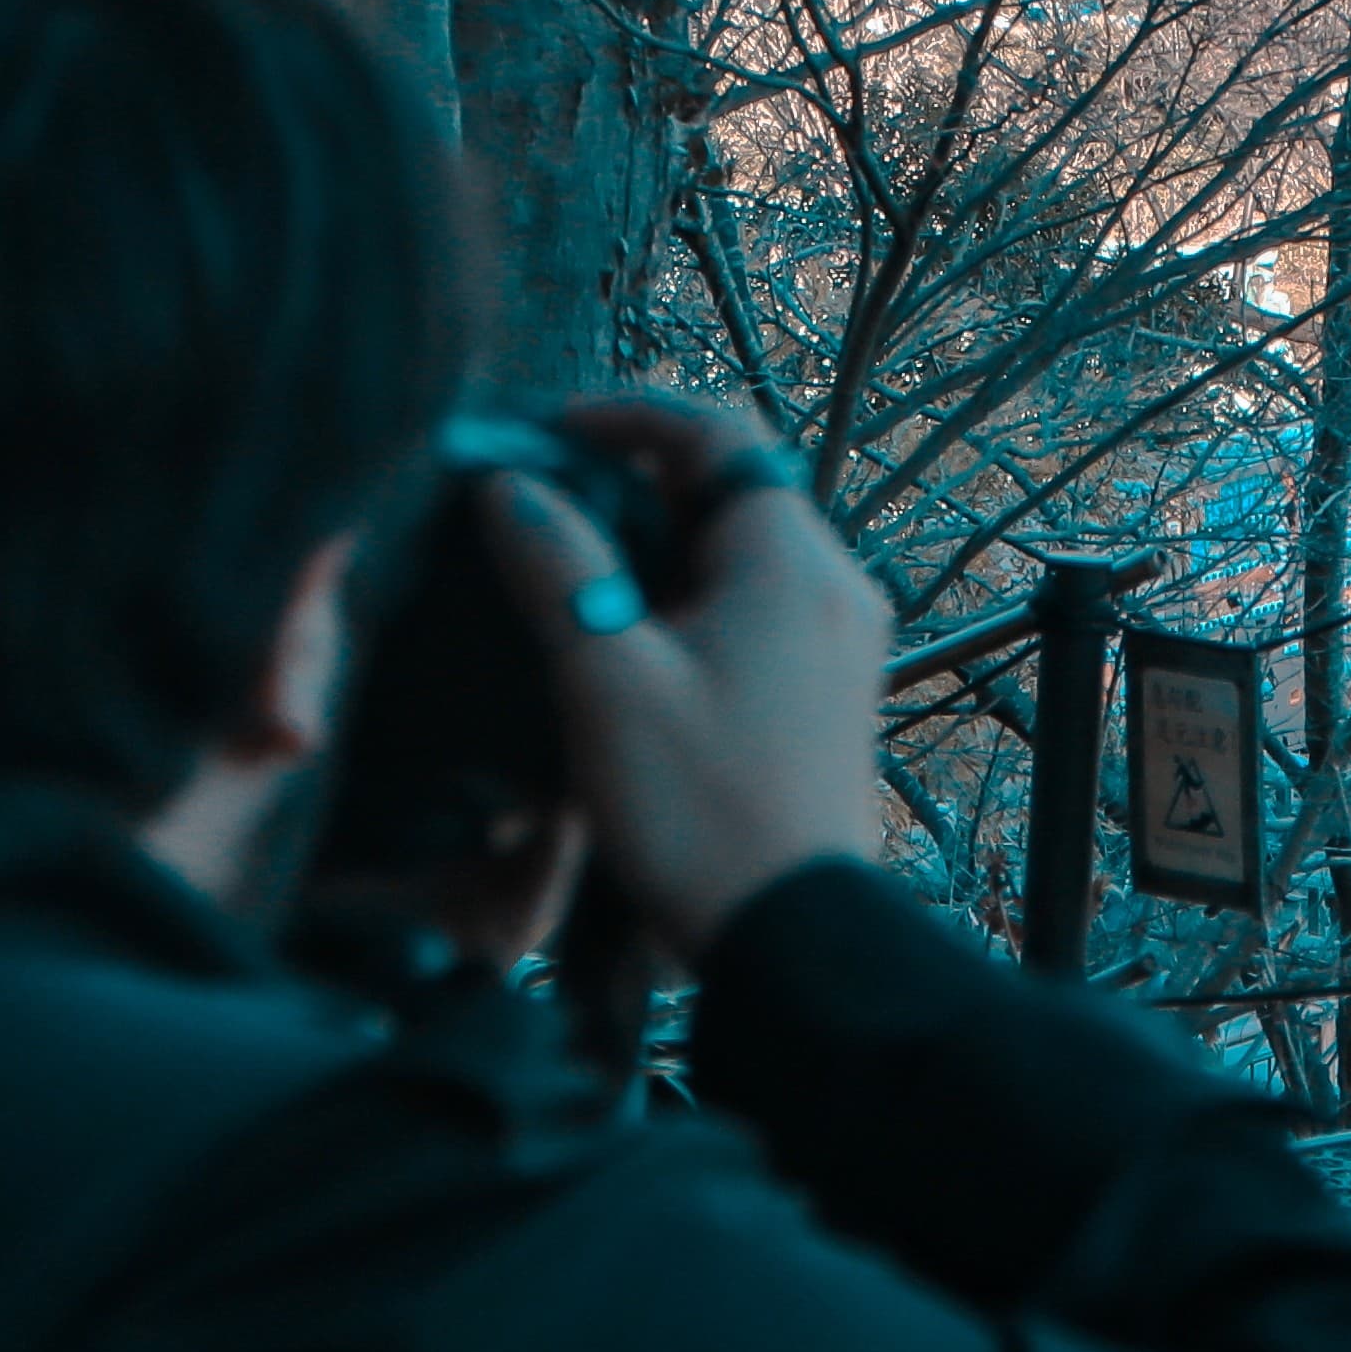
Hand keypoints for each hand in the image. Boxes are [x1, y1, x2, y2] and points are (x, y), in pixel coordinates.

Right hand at [479, 391, 892, 957]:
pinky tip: (622, 640)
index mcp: (791, 563)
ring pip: (737, 548)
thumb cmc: (701, 811)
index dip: (627, 415)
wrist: (789, 935)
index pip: (717, 431)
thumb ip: (556, 568)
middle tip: (542, 503)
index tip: (548, 433)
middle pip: (729, 486)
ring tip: (566, 571)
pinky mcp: (826, 687)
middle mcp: (833, 584)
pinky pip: (753, 604)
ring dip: (655, 542)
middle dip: (631, 480)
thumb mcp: (605, 680)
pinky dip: (687, 595)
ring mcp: (838, 638)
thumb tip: (511, 487)